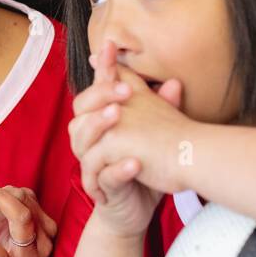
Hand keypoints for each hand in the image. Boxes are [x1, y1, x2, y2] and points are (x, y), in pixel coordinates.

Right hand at [69, 41, 191, 237]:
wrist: (134, 209)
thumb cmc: (141, 168)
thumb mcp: (152, 135)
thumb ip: (160, 110)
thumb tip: (174, 83)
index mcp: (100, 123)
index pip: (97, 90)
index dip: (103, 69)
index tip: (111, 47)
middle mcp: (90, 141)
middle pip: (81, 111)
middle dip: (100, 97)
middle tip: (124, 89)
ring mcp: (91, 165)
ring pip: (83, 142)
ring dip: (100, 126)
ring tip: (118, 115)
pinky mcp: (99, 190)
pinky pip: (101, 177)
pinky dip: (117, 169)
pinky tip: (134, 162)